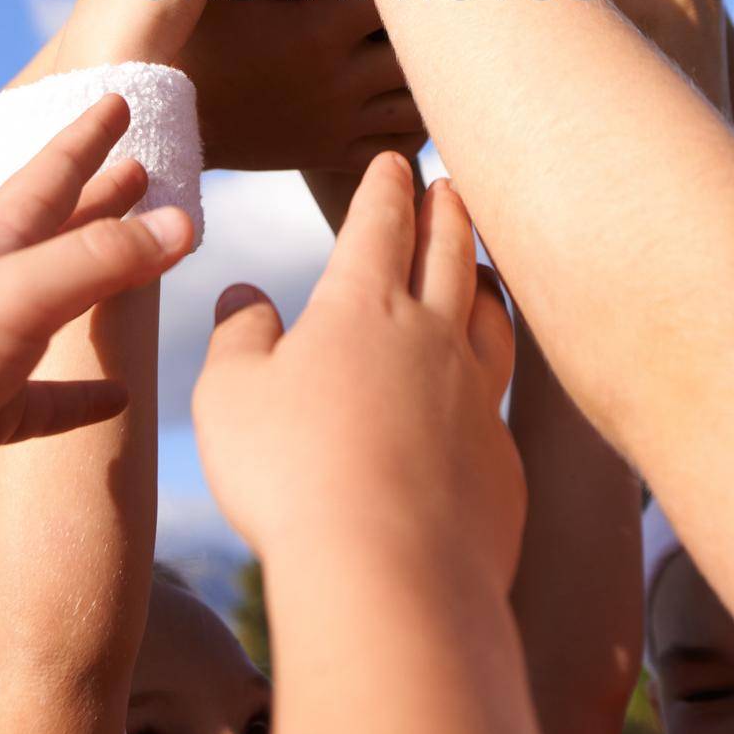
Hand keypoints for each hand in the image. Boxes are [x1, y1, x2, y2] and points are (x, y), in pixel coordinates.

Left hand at [0, 97, 194, 553]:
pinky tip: (115, 398)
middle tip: (141, 167)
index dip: (85, 136)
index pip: (50, 174)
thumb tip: (183, 223)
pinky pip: (44, 402)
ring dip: (97, 282)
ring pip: (55, 308)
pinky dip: (81, 396)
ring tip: (141, 262)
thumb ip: (101, 258)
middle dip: (98, 196)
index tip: (116, 98)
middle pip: (56, 230)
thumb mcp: (17, 293)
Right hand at [176, 0, 425, 168]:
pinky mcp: (337, 154)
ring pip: (424, 101)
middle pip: (430, 48)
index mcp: (320, 29)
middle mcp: (342, 80)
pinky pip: (403, 143)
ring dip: (438, 72)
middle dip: (447, 20)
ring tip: (458, 39)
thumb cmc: (188, 40)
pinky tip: (426, 92)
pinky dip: (421, 120)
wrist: (162, 127)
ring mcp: (343, 123)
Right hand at [193, 153, 523, 588]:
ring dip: (483, 278)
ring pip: (491, 314)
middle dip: (447, 210)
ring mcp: (477, 394)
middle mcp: (432, 335)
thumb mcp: (231, 396)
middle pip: (449, 252)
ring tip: (480, 267)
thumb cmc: (293, 475)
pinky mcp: (502, 455)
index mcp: (363, 306)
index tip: (394, 163)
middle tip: (450, 184)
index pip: (380, 224)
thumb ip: (239, 336)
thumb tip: (244, 296)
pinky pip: (501, 396)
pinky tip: (483, 387)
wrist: (391, 570)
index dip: (385, 188)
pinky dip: (492, 370)